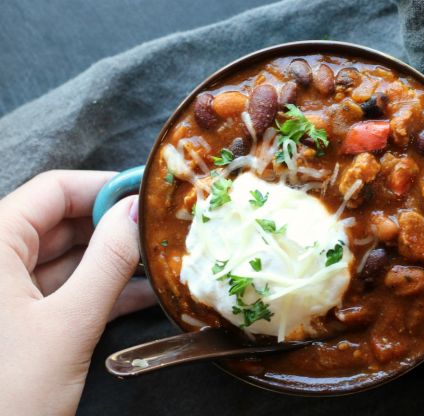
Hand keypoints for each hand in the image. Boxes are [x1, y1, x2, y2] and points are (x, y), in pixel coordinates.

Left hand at [0, 171, 155, 414]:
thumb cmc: (9, 395)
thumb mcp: (68, 324)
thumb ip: (109, 262)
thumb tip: (138, 212)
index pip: (52, 191)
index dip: (104, 187)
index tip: (149, 194)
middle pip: (60, 222)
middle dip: (113, 226)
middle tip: (162, 231)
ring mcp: (5, 292)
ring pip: (65, 258)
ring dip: (113, 262)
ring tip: (161, 261)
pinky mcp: (19, 320)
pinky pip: (62, 290)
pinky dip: (99, 290)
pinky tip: (142, 293)